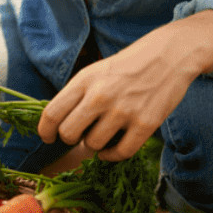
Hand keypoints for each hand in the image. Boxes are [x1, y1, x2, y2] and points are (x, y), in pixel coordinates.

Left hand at [37, 11, 212, 161]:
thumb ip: (77, 94)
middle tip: (77, 136)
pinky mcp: (146, 124)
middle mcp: (100, 96)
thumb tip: (58, 123)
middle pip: (68, 133)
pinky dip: (112, 156)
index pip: (52, 113)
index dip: (45, 130)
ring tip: (100, 135)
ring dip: (94, 145)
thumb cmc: (126, 66)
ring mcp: (123, 111)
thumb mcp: (94, 71)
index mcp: (84, 80)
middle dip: (69, 139)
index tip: (48, 137)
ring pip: (93, 145)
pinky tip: (111, 149)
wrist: (167, 56)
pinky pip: (121, 152)